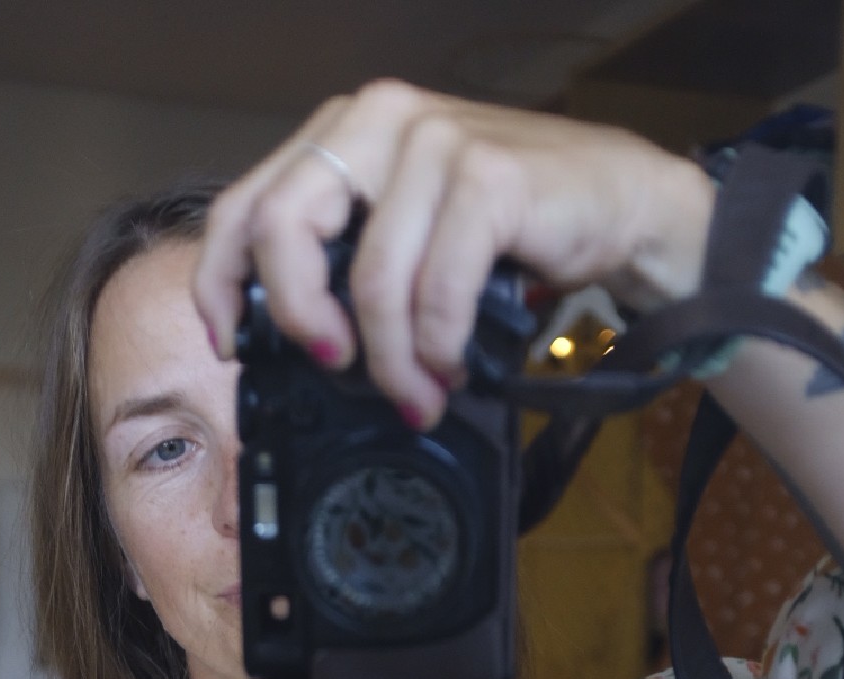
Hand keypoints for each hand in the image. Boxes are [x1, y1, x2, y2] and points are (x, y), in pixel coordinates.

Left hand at [193, 79, 714, 429]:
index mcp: (344, 133)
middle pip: (284, 230)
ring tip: (416, 394)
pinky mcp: (489, 176)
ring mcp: (435, 140)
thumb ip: (346, 262)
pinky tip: (452, 367)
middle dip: (298, 318)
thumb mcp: (409, 236)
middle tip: (332, 367)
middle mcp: (381, 119)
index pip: (245, 204)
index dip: (222, 284)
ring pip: (371, 278)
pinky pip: (437, 288)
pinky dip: (440, 345)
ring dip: (392, 360)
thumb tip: (287, 343)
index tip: (236, 345)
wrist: (621, 204)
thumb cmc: (512, 229)